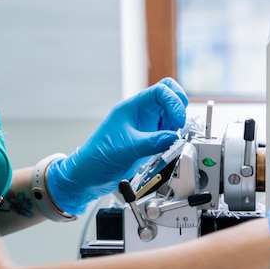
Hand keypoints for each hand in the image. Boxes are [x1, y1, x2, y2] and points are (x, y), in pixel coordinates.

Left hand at [47, 78, 188, 214]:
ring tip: (175, 140)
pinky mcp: (149, 141)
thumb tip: (174, 138)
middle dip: (179, 108)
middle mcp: (141, 114)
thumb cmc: (97, 157)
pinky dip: (174, 138)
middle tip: (181, 125)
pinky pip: (168, 134)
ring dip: (177, 125)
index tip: (179, 120)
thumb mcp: (127, 148)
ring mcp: (146, 127)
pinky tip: (170, 147)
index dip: (174, 102)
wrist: (88, 177)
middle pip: (169, 98)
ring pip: (171, 117)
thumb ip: (152, 142)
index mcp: (132, 107)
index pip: (161, 91)